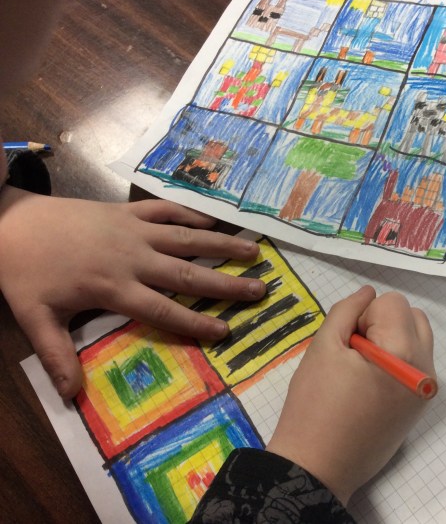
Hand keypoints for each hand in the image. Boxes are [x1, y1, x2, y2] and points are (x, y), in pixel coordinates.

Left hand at [0, 187, 265, 398]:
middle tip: (260, 289)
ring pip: (185, 239)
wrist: (9, 221)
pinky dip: (190, 214)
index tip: (227, 331)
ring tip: (254, 250)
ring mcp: (133, 231)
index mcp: (113, 287)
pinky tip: (213, 220)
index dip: (195, 323)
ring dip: (221, 245)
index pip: (163, 309)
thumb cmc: (24, 270)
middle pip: (186, 274)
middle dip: (226, 284)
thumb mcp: (35, 316)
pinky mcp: (127, 212)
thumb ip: (56, 355)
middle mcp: (132, 259)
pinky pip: (165, 210)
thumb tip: (71, 397)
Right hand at [266, 286, 434, 504]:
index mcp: (404, 352)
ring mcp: (426, 391)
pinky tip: (368, 385)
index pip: (392, 302)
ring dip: (392, 340)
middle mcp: (426, 369)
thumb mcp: (323, 346)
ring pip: (417, 338)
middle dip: (383, 322)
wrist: (317, 467)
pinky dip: (396, 362)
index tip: (345, 342)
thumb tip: (368, 293)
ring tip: (361, 367)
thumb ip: (347, 310)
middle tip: (353, 351)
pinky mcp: (419, 407)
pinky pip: (416, 365)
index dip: (363, 315)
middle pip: (412, 316)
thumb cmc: (314, 405)